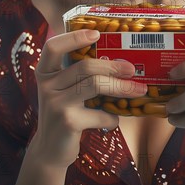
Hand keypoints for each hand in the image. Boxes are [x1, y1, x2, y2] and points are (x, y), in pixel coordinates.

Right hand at [31, 29, 146, 166]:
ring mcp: (55, 104)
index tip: (97, 34)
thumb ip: (77, 74)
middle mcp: (46, 85)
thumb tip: (119, 58)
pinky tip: (114, 118)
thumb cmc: (65, 112)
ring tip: (139, 89)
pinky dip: (112, 116)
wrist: (49, 150)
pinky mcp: (68, 122)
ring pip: (95, 85)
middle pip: (85, 67)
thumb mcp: (63, 90)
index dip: (74, 37)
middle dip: (113, 66)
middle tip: (132, 69)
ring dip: (122, 87)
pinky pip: (100, 113)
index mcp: (45, 72)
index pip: (53, 47)